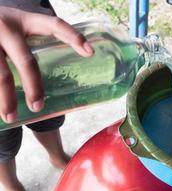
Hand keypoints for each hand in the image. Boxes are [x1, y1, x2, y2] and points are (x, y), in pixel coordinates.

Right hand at [0, 6, 93, 122]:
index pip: (55, 25)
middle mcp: (7, 27)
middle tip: (38, 106)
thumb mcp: (17, 29)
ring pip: (0, 74)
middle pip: (27, 61)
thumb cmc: (2, 30)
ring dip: (6, 98)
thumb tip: (59, 70)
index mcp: (25, 20)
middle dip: (33, 86)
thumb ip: (29, 45)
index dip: (73, 36)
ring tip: (10, 117)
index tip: (90, 52)